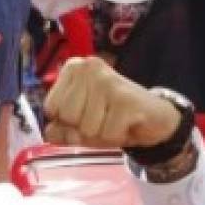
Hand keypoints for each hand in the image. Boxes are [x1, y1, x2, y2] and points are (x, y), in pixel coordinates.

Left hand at [43, 57, 181, 149]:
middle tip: (104, 119)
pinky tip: (127, 124)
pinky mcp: (125, 99)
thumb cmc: (111, 118)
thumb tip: (50, 134)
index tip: (85, 115)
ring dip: (102, 134)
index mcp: (73, 69)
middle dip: (84, 130)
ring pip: (87, 128)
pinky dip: (117, 137)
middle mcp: (88, 68)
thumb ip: (60, 130)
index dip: (66, 123)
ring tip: (115, 121)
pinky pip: (108, 134)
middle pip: (67, 118)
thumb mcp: (79, 126)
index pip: (51, 108)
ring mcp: (107, 81)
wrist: (155, 118)